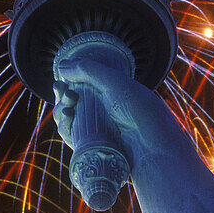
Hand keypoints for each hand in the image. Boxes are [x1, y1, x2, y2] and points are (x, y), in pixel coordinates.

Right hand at [51, 41, 176, 160]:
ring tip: (67, 107)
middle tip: (64, 91)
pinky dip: (65, 127)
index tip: (61, 82)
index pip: (81, 88)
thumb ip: (88, 70)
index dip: (67, 84)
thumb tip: (62, 65)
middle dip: (62, 96)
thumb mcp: (115, 82)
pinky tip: (67, 118)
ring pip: (68, 120)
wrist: (152, 144)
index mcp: (110, 95)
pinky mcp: (93, 147)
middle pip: (71, 104)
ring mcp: (97, 130)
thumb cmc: (138, 109)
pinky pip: (72, 137)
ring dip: (61, 111)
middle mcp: (102, 112)